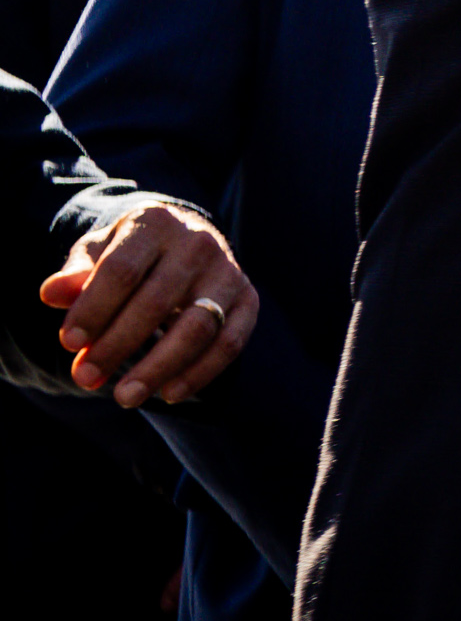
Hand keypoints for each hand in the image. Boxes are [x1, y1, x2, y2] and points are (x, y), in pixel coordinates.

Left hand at [36, 200, 258, 408]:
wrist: (185, 242)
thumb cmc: (132, 255)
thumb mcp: (99, 254)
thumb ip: (77, 275)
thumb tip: (51, 294)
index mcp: (155, 224)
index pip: (121, 271)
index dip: (94, 310)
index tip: (70, 344)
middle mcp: (198, 244)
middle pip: (157, 302)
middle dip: (118, 346)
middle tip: (86, 378)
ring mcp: (229, 272)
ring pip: (198, 327)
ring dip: (159, 367)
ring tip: (125, 396)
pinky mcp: (248, 300)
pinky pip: (229, 342)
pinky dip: (200, 372)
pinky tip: (168, 393)